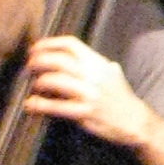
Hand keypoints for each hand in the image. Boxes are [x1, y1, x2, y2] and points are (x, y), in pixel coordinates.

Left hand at [23, 34, 163, 164]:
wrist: (135, 121)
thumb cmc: (120, 97)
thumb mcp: (111, 73)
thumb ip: (94, 62)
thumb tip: (73, 55)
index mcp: (98, 62)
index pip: (71, 44)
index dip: (48, 44)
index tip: (34, 49)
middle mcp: (93, 75)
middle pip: (58, 60)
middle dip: (38, 61)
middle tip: (28, 67)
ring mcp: (89, 94)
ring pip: (54, 81)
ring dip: (37, 82)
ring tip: (32, 86)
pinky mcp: (84, 113)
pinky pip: (56, 106)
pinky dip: (39, 104)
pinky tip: (30, 105)